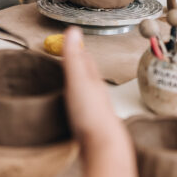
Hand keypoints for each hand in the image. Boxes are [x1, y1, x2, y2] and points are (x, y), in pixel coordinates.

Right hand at [63, 27, 138, 176]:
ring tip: (71, 79)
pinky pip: (84, 109)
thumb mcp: (77, 80)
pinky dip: (78, 102)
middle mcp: (96, 93)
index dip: (78, 48)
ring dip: (80, 83)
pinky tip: (74, 108)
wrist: (105, 147)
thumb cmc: (90, 114)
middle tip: (71, 56)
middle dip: (80, 63)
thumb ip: (73, 57)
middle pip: (88, 74)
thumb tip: (73, 30)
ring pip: (87, 91)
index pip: (85, 59)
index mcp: (92, 80)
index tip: (72, 39)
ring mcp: (95, 110)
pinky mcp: (91, 126)